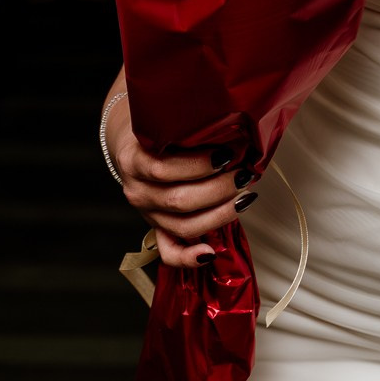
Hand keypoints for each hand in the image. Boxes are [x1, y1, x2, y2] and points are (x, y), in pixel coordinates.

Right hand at [106, 89, 253, 270]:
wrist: (135, 147)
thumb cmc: (160, 131)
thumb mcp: (166, 123)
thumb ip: (189, 129)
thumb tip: (236, 132)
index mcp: (135, 161)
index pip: (165, 169)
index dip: (199, 165)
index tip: (228, 154)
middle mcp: (138, 191)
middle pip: (180, 200)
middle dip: (219, 188)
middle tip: (244, 174)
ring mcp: (147, 213)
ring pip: (183, 225)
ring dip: (220, 214)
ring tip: (244, 196)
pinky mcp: (156, 229)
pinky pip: (169, 253)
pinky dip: (189, 257)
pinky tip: (210, 252)